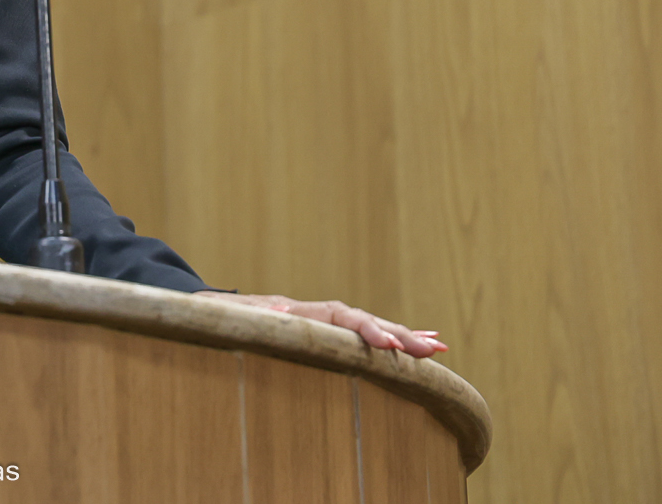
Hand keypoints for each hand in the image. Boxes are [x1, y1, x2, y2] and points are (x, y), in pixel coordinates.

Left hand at [200, 291, 448, 360]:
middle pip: (365, 321)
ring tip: (438, 349)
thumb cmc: (228, 320)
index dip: (367, 332)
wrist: (223, 311)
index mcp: (301, 312)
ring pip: (372, 327)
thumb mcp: (236, 320)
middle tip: (432, 351)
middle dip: (398, 336)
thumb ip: (258, 318)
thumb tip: (276, 312)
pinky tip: (424, 343)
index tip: (390, 348)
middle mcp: (320, 314)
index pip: (342, 319)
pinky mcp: (332, 333)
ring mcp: (328, 323)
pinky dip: (396, 337)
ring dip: (405, 337)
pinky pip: (368, 334)